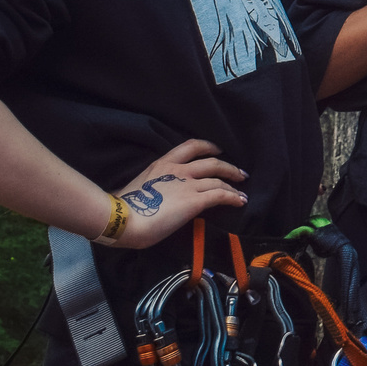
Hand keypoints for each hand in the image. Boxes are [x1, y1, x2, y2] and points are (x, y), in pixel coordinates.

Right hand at [108, 140, 246, 249]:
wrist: (125, 219)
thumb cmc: (125, 207)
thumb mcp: (140, 187)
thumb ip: (152, 185)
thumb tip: (152, 195)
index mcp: (162, 164)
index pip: (190, 146)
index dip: (207, 146)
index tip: (217, 150)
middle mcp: (179, 170)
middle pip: (211, 162)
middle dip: (228, 167)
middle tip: (239, 173)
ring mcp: (188, 184)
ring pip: (219, 179)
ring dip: (233, 185)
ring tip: (242, 192)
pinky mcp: (195, 201)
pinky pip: (220, 195)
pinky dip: (233, 197)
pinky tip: (240, 201)